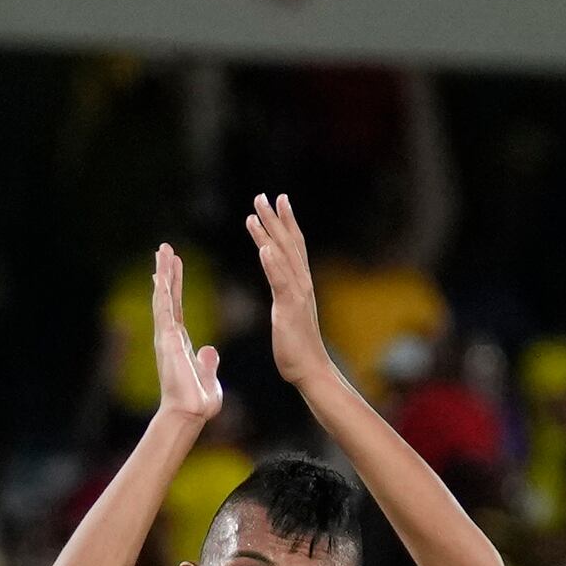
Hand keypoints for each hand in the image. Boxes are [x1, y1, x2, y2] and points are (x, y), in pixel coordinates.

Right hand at [148, 243, 224, 426]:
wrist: (189, 414)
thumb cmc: (197, 402)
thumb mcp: (208, 376)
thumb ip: (207, 362)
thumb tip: (209, 350)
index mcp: (180, 343)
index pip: (175, 308)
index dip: (173, 288)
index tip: (171, 270)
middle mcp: (169, 336)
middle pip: (166, 297)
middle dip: (166, 273)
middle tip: (164, 250)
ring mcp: (166, 337)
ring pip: (162, 297)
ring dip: (162, 273)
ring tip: (162, 251)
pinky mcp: (167, 339)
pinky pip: (163, 309)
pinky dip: (161, 290)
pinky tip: (160, 272)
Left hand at [248, 193, 331, 387]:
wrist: (310, 370)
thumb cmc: (297, 348)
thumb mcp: (289, 315)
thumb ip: (286, 298)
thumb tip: (283, 290)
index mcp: (299, 284)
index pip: (293, 246)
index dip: (286, 222)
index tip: (278, 201)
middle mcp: (302, 283)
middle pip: (289, 244)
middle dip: (276, 218)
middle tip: (263, 196)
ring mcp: (297, 294)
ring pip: (282, 256)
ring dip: (269, 233)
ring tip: (255, 212)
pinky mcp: (290, 308)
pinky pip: (280, 282)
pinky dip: (273, 264)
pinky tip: (263, 248)